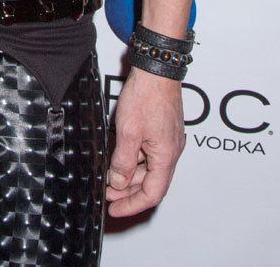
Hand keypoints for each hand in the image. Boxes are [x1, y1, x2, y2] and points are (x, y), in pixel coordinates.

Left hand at [105, 67, 184, 216]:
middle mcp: (171, 150)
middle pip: (151, 182)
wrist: (157, 68)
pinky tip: (120, 157)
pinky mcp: (163, 128)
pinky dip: (135, 159)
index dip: (132, 205)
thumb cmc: (146, 95)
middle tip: (107, 195)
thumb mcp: (128, 132)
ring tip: (110, 178)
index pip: (152, 194)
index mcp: (166, 156)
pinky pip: (150, 153)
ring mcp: (169, 139)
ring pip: (150, 167)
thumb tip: (118, 183)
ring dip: (130, 175)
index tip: (114, 210)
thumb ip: (123, 161)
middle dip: (128, 192)